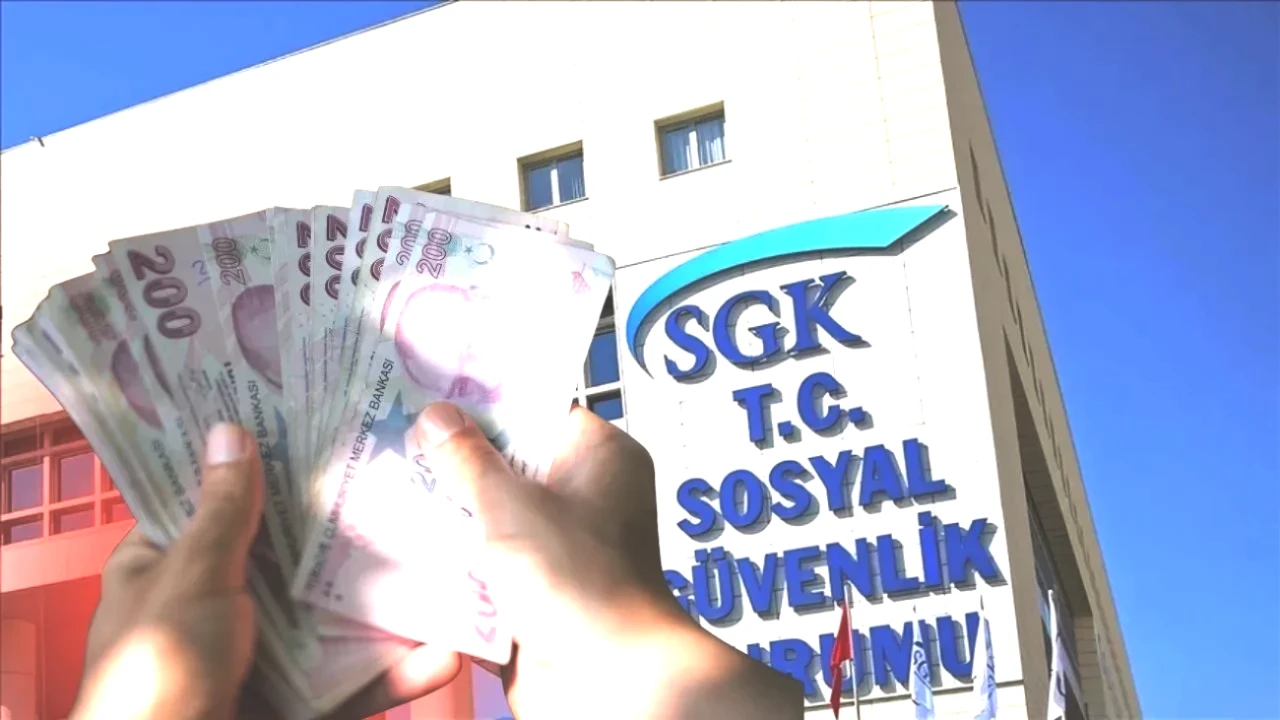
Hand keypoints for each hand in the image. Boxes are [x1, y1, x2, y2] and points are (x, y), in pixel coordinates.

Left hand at [72, 423, 460, 719]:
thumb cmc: (158, 673)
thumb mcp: (191, 577)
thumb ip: (222, 512)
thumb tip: (230, 432)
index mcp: (165, 568)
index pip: (214, 501)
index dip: (261, 465)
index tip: (317, 427)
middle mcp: (214, 606)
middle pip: (288, 557)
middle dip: (344, 530)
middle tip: (404, 483)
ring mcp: (257, 657)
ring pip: (330, 620)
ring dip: (387, 605)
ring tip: (444, 569)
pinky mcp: (293, 702)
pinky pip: (349, 683)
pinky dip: (393, 673)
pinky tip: (439, 656)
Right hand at [417, 403, 801, 719]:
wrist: (609, 682)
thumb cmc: (575, 578)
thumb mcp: (511, 504)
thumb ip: (468, 459)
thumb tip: (436, 416)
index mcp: (599, 457)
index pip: (535, 411)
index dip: (480, 402)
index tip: (423, 390)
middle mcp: (585, 498)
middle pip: (507, 466)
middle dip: (450, 463)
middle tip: (384, 438)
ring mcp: (561, 549)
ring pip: (491, 521)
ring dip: (444, 517)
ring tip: (374, 488)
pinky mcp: (538, 596)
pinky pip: (487, 571)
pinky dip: (452, 567)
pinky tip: (393, 551)